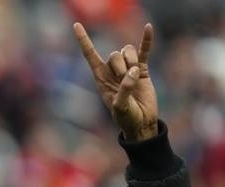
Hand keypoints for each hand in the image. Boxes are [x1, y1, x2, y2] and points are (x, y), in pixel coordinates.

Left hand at [74, 22, 157, 140]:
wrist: (142, 122)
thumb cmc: (126, 118)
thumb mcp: (121, 107)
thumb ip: (125, 89)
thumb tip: (133, 71)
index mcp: (101, 78)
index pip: (90, 55)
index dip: (84, 40)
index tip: (76, 25)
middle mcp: (112, 71)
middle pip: (114, 54)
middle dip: (120, 66)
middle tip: (125, 80)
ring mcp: (128, 68)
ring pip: (127, 51)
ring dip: (132, 61)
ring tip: (135, 75)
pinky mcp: (142, 69)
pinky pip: (144, 51)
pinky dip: (146, 40)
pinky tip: (148, 27)